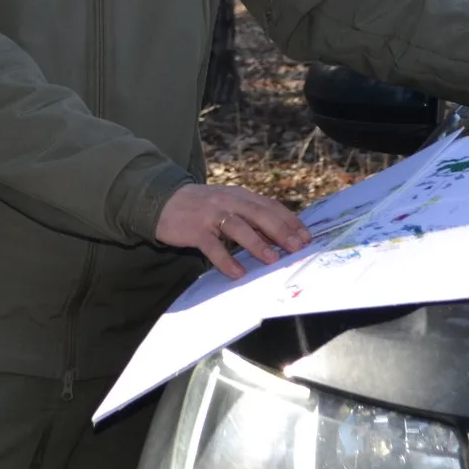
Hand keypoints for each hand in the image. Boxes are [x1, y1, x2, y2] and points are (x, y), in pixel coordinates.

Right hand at [155, 184, 310, 278]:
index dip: (290, 220)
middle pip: (259, 214)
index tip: (306, 236)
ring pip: (238, 227)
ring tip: (272, 259)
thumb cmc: (202, 208)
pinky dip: (226, 260)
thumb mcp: (228, 205)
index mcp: (239, 195)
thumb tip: (280, 235)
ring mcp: (210, 215)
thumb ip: (250, 216)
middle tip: (297, 247)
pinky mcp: (194, 230)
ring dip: (257, 243)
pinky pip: (213, 246)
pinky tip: (238, 273)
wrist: (162, 201)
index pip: (270, 206)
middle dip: (281, 231)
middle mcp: (228, 202)